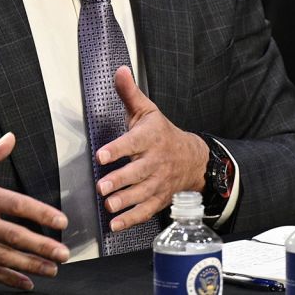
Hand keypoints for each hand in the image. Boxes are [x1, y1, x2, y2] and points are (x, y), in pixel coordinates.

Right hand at [0, 133, 69, 290]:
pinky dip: (5, 277)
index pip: (15, 204)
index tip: (61, 221)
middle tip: (64, 253)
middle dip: (41, 246)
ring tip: (52, 269)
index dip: (40, 213)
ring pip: (1, 256)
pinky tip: (24, 282)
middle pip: (12, 235)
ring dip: (29, 265)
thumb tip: (11, 138)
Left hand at [94, 67, 208, 231]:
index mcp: (151, 137)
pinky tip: (115, 224)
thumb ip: (129, 93)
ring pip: (142, 193)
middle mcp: (155, 161)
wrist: (192, 158)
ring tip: (109, 205)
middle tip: (103, 186)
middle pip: (138, 171)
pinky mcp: (159, 198)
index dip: (117, 149)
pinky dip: (131, 219)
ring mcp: (158, 182)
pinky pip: (146, 211)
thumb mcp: (147, 110)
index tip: (102, 155)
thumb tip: (119, 70)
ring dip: (124, 201)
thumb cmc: (162, 133)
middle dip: (120, 180)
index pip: (133, 143)